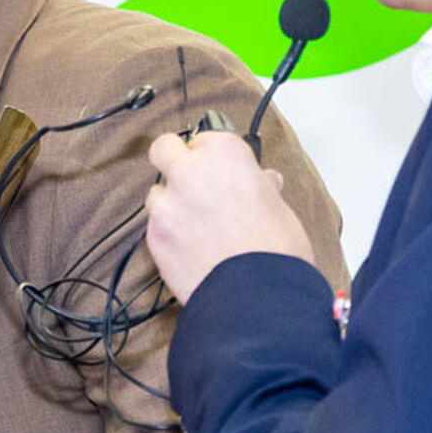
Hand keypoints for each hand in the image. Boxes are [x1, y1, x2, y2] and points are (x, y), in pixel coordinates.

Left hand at [146, 129, 312, 302]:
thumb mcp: (278, 205)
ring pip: (156, 193)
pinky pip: (155, 226)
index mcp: (224, 154)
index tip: (219, 169)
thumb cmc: (276, 248)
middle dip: (174, 160)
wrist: (256, 293)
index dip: (211, 156)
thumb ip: (259, 187)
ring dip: (171, 202)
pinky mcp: (152, 236)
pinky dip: (168, 232)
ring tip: (197, 225)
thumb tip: (260, 184)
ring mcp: (166, 204)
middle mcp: (189, 172)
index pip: (204, 139)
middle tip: (191, 179)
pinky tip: (190, 247)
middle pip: (164, 149)